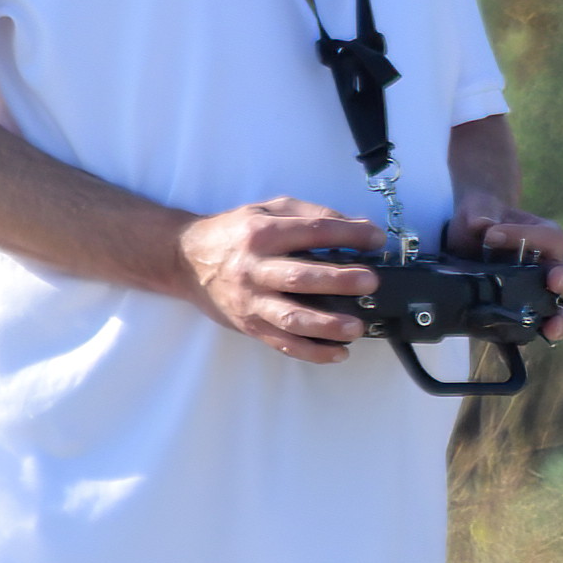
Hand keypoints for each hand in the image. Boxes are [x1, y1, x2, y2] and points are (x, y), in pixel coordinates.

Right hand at [181, 196, 385, 360]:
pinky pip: (283, 343)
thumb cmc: (234, 233)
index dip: (349, 235)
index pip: (312, 232)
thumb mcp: (269, 210)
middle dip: (340, 281)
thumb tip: (358, 228)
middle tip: (370, 282)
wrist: (187, 260)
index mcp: (263, 233)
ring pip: (292, 317)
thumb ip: (311, 216)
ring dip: (327, 325)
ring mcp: (252, 301)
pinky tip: (338, 352)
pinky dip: (312, 352)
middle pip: (302, 277)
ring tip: (356, 326)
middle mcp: (255, 268)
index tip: (376, 239)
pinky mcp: (251, 325)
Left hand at [449, 200, 562, 337]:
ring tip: (552, 328)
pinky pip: (525, 329)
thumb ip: (479, 214)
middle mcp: (548, 268)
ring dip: (558, 321)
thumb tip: (481, 225)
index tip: (492, 234)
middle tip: (554, 281)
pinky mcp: (516, 312)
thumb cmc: (483, 219)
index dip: (525, 235)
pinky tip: (511, 345)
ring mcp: (536, 294)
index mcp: (547, 238)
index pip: (550, 238)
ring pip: (558, 311)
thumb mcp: (479, 210)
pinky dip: (521, 338)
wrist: (465, 237)